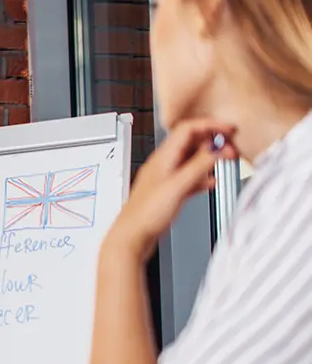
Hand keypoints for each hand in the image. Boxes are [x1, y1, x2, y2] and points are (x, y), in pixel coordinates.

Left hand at [106, 119, 237, 259]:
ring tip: (226, 162)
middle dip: (213, 142)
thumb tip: (216, 148)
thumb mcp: (178, 186)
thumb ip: (198, 166)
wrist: (132, 238)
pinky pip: (189, 178)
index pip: (188, 129)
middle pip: (191, 143)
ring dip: (210, 159)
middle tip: (231, 149)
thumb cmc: (146, 214)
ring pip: (192, 160)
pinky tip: (210, 183)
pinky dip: (202, 177)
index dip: (210, 126)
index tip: (229, 130)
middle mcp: (163, 165)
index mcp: (163, 157)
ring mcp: (166, 179)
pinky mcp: (169, 193)